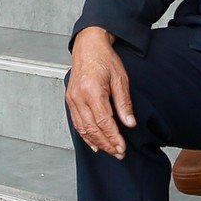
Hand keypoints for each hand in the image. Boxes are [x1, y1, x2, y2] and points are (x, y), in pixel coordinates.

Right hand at [67, 26, 135, 157]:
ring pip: (83, 129)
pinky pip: (77, 123)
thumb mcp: (120, 78)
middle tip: (119, 153)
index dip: (113, 137)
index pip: (103, 121)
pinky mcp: (70, 100)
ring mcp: (72, 99)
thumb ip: (124, 103)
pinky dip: (85, 136)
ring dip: (97, 142)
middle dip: (106, 144)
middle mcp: (79, 97)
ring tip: (109, 151)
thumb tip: (129, 123)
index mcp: (92, 90)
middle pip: (92, 128)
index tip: (122, 148)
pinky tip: (94, 143)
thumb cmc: (105, 59)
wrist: (88, 46)